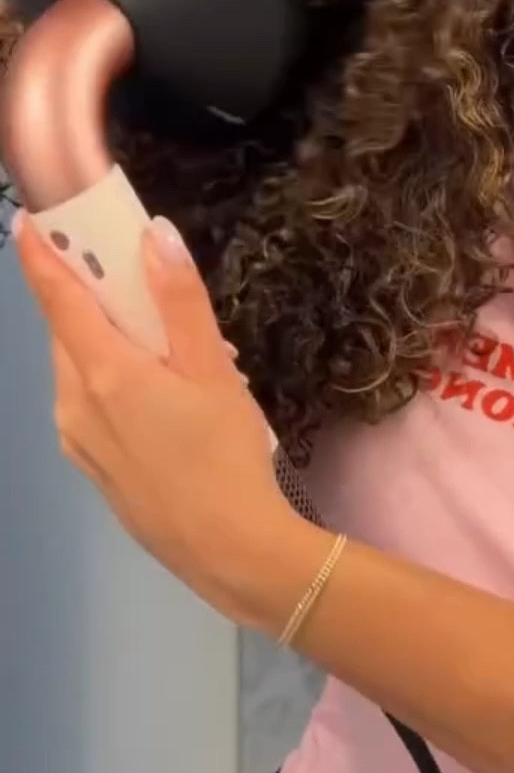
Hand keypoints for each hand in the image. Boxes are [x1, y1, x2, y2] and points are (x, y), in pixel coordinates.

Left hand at [13, 207, 301, 627]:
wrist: (229, 551)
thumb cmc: (225, 453)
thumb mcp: (213, 368)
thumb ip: (180, 299)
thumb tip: (154, 234)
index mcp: (103, 372)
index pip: (58, 298)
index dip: (40, 255)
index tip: (26, 220)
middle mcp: (74, 405)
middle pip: (69, 331)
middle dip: (96, 298)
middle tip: (145, 282)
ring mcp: (79, 441)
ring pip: (81, 368)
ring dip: (114, 342)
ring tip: (180, 350)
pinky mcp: (93, 468)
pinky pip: (92, 404)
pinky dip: (117, 381)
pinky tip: (169, 397)